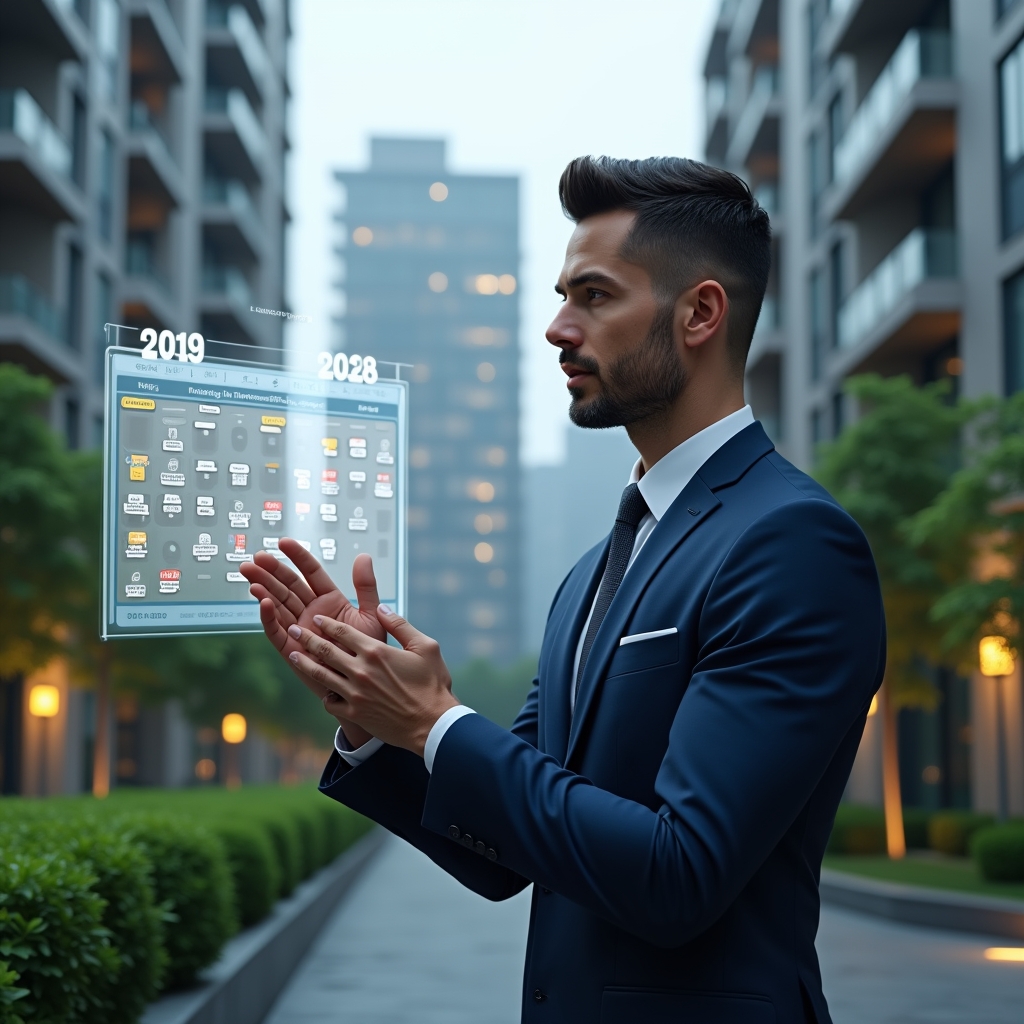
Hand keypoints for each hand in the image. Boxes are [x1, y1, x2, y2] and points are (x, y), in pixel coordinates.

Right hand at [239, 540, 381, 744]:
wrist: (365, 685)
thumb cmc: (369, 651)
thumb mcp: (371, 615)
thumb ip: (366, 587)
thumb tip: (363, 556)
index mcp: (330, 600)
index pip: (310, 573)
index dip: (297, 557)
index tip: (283, 542)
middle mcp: (311, 611)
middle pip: (288, 586)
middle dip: (272, 570)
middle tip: (256, 557)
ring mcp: (299, 628)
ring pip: (278, 604)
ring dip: (263, 589)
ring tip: (250, 573)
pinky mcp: (291, 648)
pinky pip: (277, 630)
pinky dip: (269, 616)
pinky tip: (262, 601)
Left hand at [286, 608, 458, 756]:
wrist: (432, 725)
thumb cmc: (433, 685)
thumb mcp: (425, 647)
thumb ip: (400, 625)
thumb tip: (382, 607)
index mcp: (375, 651)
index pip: (342, 632)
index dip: (327, 623)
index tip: (316, 619)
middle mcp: (360, 671)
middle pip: (325, 650)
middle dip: (306, 638)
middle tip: (294, 630)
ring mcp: (354, 694)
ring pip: (321, 675)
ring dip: (304, 663)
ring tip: (293, 655)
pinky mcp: (354, 713)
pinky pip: (330, 702)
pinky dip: (326, 695)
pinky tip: (325, 691)